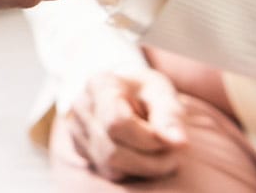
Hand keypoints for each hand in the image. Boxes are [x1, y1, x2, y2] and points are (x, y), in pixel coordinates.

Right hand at [64, 69, 186, 181]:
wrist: (125, 91)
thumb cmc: (146, 90)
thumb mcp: (162, 93)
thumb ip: (171, 117)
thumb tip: (180, 143)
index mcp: (99, 85)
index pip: (117, 123)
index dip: (149, 139)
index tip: (175, 141)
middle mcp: (81, 107)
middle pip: (113, 149)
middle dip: (151, 159)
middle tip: (175, 153)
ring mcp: (76, 129)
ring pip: (109, 164)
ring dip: (144, 167)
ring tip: (162, 155)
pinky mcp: (79, 148)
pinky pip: (108, 171)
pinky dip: (132, 169)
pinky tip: (143, 155)